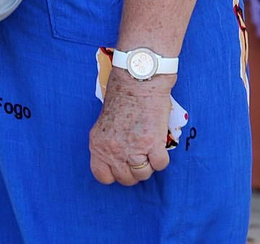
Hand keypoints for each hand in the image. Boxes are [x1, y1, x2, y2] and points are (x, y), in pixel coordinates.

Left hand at [88, 69, 174, 185]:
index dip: (114, 173)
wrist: (138, 79)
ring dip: (149, 164)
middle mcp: (113, 150)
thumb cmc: (123, 95)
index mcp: (98, 144)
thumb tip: (119, 158)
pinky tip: (159, 144)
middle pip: (126, 179)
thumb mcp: (105, 122)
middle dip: (134, 170)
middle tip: (140, 154)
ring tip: (149, 147)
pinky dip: (162, 158)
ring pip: (143, 174)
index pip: (102, 176)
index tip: (122, 165)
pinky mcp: (153, 144)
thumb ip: (109, 142)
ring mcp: (133, 149)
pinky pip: (160, 164)